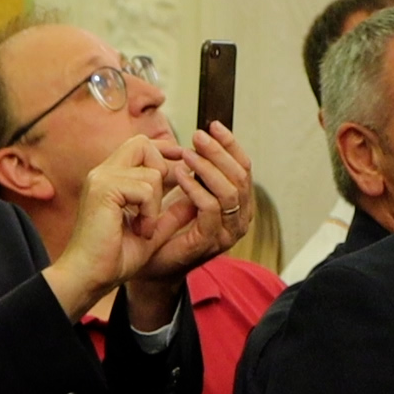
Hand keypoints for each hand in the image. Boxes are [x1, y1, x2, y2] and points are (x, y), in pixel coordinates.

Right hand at [42, 135, 172, 320]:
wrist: (89, 275)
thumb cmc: (113, 258)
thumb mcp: (152, 229)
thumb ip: (171, 211)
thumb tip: (195, 195)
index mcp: (108, 180)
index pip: (139, 147)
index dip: (163, 154)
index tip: (180, 169)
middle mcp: (101, 174)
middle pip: (142, 145)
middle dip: (162, 167)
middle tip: (160, 200)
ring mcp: (100, 179)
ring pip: (152, 172)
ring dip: (157, 203)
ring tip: (145, 227)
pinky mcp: (103, 189)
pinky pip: (146, 188)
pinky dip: (151, 212)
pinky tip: (140, 230)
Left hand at [135, 122, 254, 283]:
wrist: (149, 268)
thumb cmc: (166, 232)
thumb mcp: (184, 196)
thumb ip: (195, 176)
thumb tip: (197, 143)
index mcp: (238, 205)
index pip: (243, 167)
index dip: (230, 144)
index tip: (213, 125)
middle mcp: (240, 218)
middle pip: (240, 175)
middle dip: (219, 151)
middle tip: (199, 135)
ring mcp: (227, 232)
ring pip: (229, 190)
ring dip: (208, 167)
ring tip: (188, 154)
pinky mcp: (209, 241)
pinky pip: (210, 209)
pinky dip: (195, 189)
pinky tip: (180, 176)